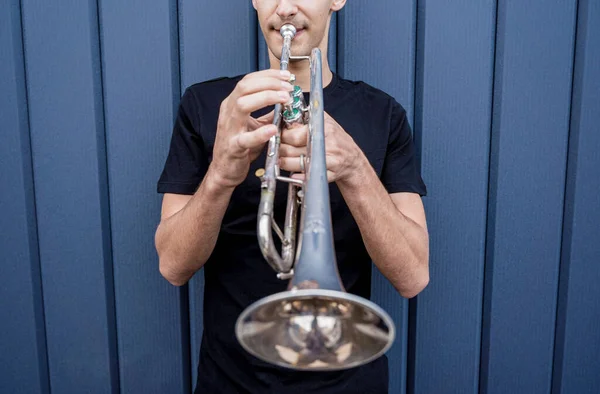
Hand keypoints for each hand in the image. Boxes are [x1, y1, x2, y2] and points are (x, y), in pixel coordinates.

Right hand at [209, 69, 294, 187]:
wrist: (223, 170)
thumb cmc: (238, 146)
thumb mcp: (254, 125)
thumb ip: (267, 113)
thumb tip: (285, 101)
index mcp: (232, 104)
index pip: (248, 81)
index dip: (268, 75)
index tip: (286, 76)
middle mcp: (228, 113)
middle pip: (245, 87)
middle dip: (269, 83)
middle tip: (288, 87)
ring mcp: (230, 129)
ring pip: (243, 104)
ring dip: (266, 98)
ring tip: (285, 99)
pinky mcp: (233, 147)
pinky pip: (245, 139)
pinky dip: (260, 133)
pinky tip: (273, 129)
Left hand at [278, 112, 360, 182]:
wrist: (353, 160)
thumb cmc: (336, 139)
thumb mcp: (325, 122)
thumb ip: (308, 118)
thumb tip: (288, 118)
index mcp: (324, 129)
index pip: (294, 135)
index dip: (282, 136)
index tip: (278, 136)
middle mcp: (327, 144)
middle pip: (292, 150)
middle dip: (280, 150)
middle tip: (277, 149)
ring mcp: (329, 160)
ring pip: (297, 164)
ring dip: (285, 163)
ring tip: (281, 160)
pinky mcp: (329, 174)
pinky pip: (308, 177)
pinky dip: (298, 177)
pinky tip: (294, 173)